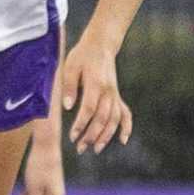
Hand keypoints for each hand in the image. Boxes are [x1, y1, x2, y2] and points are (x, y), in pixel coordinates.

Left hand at [21, 114, 66, 194]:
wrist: (46, 146)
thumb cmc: (39, 167)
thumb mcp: (34, 189)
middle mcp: (58, 194)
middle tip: (21, 194)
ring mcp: (56, 187)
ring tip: (25, 187)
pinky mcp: (52, 179)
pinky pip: (42, 190)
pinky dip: (34, 189)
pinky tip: (30, 181)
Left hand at [57, 35, 129, 152]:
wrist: (100, 45)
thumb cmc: (82, 56)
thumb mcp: (71, 67)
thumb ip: (69, 87)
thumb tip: (67, 107)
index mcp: (95, 84)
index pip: (89, 109)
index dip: (81, 124)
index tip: (73, 136)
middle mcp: (108, 91)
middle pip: (102, 118)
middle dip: (91, 135)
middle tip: (80, 148)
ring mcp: (115, 94)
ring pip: (114, 119)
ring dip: (106, 136)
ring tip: (95, 149)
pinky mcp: (117, 96)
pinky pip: (125, 113)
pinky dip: (126, 127)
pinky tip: (122, 140)